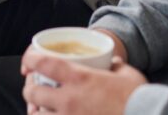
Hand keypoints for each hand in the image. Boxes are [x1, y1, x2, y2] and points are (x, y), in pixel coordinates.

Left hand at [20, 45, 146, 114]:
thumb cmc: (138, 99)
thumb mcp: (126, 74)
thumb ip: (114, 67)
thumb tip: (112, 64)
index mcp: (79, 78)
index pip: (43, 63)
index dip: (30, 58)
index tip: (29, 60)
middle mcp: (69, 99)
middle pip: (33, 93)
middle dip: (30, 90)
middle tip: (33, 89)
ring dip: (37, 111)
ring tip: (41, 109)